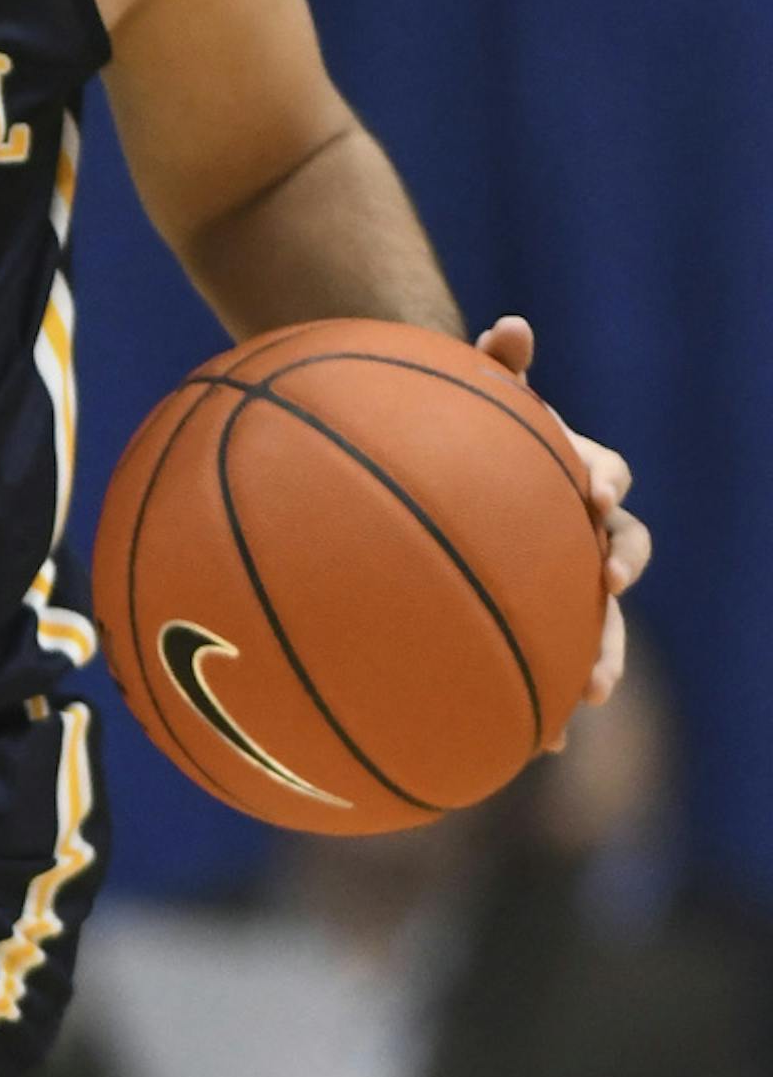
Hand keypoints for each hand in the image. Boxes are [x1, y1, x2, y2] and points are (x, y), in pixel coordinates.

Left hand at [477, 318, 649, 720]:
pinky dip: (552, 708)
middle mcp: (586, 535)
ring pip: (598, 626)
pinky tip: (541, 749)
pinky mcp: (543, 630)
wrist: (457, 480)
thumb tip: (511, 327)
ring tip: (591, 695)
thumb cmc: (474, 439)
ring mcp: (568, 587)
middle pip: (620, 560)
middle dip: (618, 579)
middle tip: (609, 591)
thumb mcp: (481, 401)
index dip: (606, 486)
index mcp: (578, 481)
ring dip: (600, 659)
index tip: (597, 493)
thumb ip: (498, 368)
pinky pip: (552, 670)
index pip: (608, 482)